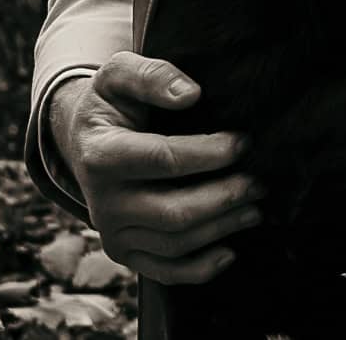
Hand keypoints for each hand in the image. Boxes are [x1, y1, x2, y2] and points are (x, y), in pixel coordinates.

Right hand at [49, 52, 262, 283]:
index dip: (209, 153)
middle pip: (172, 211)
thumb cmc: (113, 102)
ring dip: (222, 228)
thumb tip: (190, 94)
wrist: (85, 139)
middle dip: (224, 197)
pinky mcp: (123, 252)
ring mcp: (111, 231)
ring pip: (173, 243)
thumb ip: (153, 75)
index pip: (162, 160)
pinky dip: (199, 269)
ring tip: (256, 207)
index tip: (245, 142)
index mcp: (101, 155)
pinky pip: (162, 272)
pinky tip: (231, 253)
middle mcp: (102, 201)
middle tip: (260, 181)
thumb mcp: (121, 73)